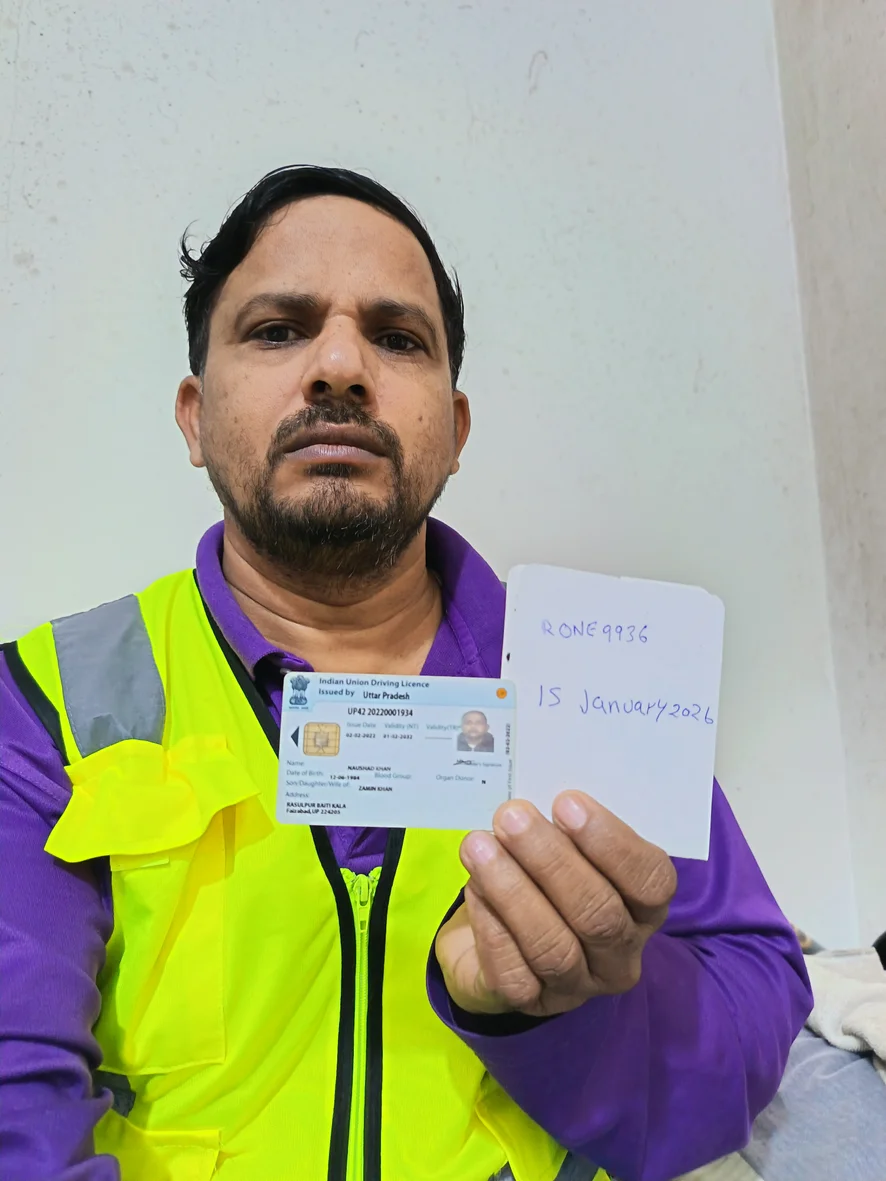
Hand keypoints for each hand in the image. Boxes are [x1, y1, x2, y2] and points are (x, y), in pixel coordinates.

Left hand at [435, 792, 676, 1016]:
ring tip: (478, 847)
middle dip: (550, 860)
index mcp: (645, 907)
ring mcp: (579, 985)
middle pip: (598, 913)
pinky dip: (491, 924)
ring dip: (512, 890)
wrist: (498, 932)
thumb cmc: (544, 873)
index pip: (651, 881)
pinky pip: (513, 970)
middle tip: (510, 816)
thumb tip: (537, 794)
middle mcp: (622, 953)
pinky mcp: (533, 1003)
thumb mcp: (566, 846)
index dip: (611, 843)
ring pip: (553, 946)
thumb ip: (566, 827)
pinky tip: (474, 887)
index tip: (566, 802)